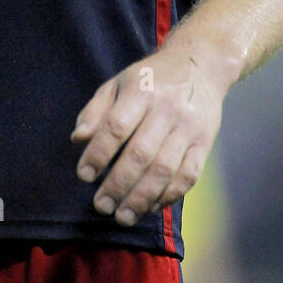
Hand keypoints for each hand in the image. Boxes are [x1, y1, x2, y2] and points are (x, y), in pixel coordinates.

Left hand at [70, 43, 226, 225]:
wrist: (201, 66)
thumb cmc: (151, 78)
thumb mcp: (119, 82)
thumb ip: (95, 110)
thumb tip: (77, 139)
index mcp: (142, 90)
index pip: (116, 127)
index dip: (98, 154)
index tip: (84, 176)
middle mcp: (168, 109)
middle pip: (141, 154)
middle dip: (118, 185)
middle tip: (100, 206)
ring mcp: (189, 128)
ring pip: (165, 170)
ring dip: (142, 198)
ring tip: (122, 216)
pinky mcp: (205, 143)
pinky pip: (188, 176)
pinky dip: (168, 196)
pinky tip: (150, 208)